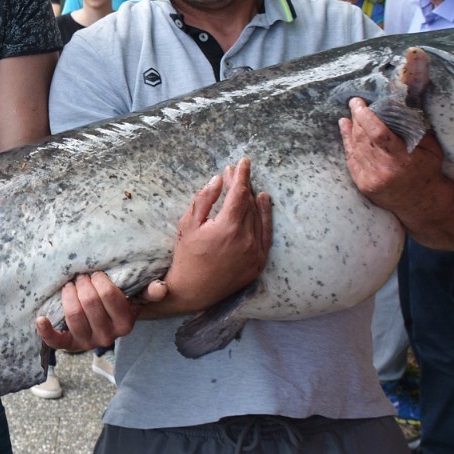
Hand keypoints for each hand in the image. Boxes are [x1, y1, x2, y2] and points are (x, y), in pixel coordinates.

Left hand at [34, 270, 157, 351]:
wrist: (107, 324)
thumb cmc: (121, 305)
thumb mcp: (137, 298)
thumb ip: (148, 292)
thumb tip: (159, 287)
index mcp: (125, 324)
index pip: (109, 296)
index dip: (99, 280)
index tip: (95, 273)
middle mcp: (107, 337)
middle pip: (89, 303)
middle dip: (82, 283)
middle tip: (80, 275)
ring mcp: (87, 342)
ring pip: (73, 315)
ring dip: (68, 295)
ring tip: (69, 285)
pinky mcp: (70, 345)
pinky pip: (55, 341)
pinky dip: (45, 330)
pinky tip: (40, 319)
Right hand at [151, 160, 272, 316]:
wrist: (193, 291)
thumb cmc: (187, 256)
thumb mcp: (188, 225)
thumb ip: (204, 199)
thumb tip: (218, 179)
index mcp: (228, 228)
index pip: (239, 193)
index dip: (241, 175)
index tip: (243, 162)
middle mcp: (246, 239)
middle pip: (248, 203)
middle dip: (241, 185)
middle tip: (233, 174)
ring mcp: (255, 252)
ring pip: (258, 216)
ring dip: (253, 199)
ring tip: (248, 186)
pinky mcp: (259, 262)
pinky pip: (266, 234)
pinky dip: (265, 217)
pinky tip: (263, 203)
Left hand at [339, 97, 442, 206]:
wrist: (421, 202)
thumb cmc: (427, 171)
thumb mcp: (431, 149)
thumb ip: (416, 129)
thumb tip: (398, 106)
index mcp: (403, 160)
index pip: (378, 134)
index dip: (365, 116)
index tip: (359, 102)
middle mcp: (384, 171)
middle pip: (363, 138)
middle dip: (357, 118)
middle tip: (356, 103)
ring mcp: (371, 179)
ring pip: (355, 146)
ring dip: (351, 128)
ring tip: (352, 114)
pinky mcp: (363, 184)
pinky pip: (351, 157)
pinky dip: (347, 141)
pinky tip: (346, 128)